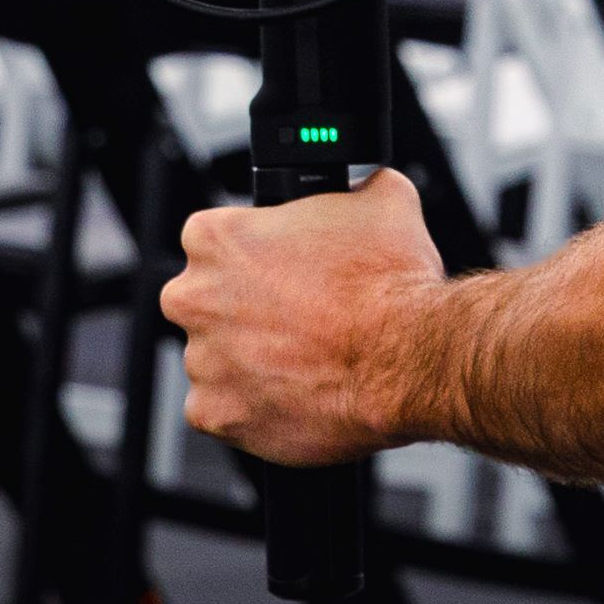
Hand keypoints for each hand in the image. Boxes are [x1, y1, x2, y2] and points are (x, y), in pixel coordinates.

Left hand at [162, 169, 443, 464]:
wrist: (407, 360)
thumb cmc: (389, 284)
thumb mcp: (383, 198)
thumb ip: (351, 189)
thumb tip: (358, 189)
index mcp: (218, 239)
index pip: (213, 237)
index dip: (254, 251)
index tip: (281, 266)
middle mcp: (195, 297)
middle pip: (204, 299)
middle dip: (241, 307)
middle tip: (295, 315)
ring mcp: (203, 361)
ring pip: (215, 356)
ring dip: (249, 358)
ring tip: (305, 358)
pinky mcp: (216, 414)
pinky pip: (221, 408)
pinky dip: (251, 404)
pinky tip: (293, 392)